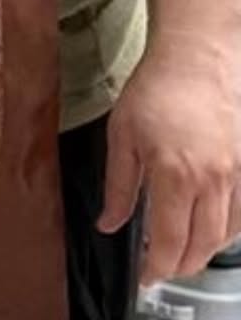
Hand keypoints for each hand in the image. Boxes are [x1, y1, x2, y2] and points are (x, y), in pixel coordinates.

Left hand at [99, 41, 240, 283]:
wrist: (197, 59)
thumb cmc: (155, 90)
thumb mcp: (122, 135)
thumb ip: (118, 185)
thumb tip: (109, 223)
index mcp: (175, 175)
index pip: (169, 240)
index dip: (157, 266)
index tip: (145, 276)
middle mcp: (212, 183)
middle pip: (202, 245)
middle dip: (180, 265)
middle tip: (161, 269)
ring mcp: (235, 177)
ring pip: (224, 235)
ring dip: (202, 252)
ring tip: (179, 254)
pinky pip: (240, 216)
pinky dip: (224, 232)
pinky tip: (207, 231)